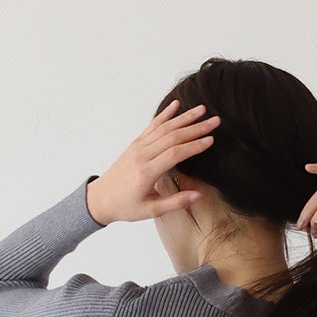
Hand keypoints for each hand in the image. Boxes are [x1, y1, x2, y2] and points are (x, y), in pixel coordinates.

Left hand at [85, 100, 220, 225]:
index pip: (175, 153)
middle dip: (195, 127)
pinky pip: (152, 125)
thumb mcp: (151, 211)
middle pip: (173, 136)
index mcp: (147, 172)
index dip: (194, 146)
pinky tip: (176, 105)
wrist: (101, 198)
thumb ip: (175, 202)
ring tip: (202, 109)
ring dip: (184, 117)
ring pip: (164, 128)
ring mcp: (138, 146)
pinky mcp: (135, 143)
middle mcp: (142, 155)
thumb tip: (198, 195)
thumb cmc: (126, 207)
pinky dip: (165, 114)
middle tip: (215, 121)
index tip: (211, 140)